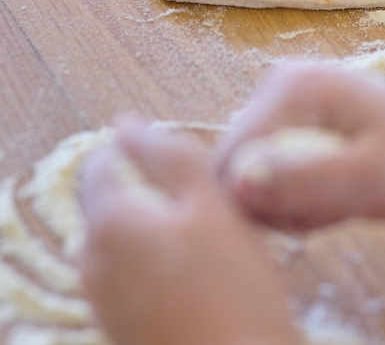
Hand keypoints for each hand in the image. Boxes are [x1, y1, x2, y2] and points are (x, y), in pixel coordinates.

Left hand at [80, 120, 299, 344]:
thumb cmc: (233, 283)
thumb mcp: (211, 203)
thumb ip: (169, 155)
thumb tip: (127, 122)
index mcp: (108, 223)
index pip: (103, 162)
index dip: (144, 153)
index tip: (186, 167)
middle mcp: (90, 261)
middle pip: (112, 200)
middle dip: (152, 191)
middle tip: (206, 204)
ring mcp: (99, 298)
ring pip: (122, 236)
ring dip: (156, 225)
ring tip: (207, 239)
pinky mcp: (116, 323)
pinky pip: (128, 271)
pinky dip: (154, 259)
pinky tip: (197, 273)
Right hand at [217, 64, 384, 229]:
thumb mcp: (369, 179)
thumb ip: (305, 180)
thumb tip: (235, 184)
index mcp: (292, 87)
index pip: (232, 158)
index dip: (262, 202)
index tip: (311, 216)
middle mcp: (280, 83)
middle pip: (240, 166)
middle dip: (280, 201)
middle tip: (332, 208)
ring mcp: (287, 100)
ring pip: (255, 175)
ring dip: (293, 202)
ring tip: (340, 200)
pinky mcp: (295, 118)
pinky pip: (273, 171)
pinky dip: (301, 194)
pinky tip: (336, 193)